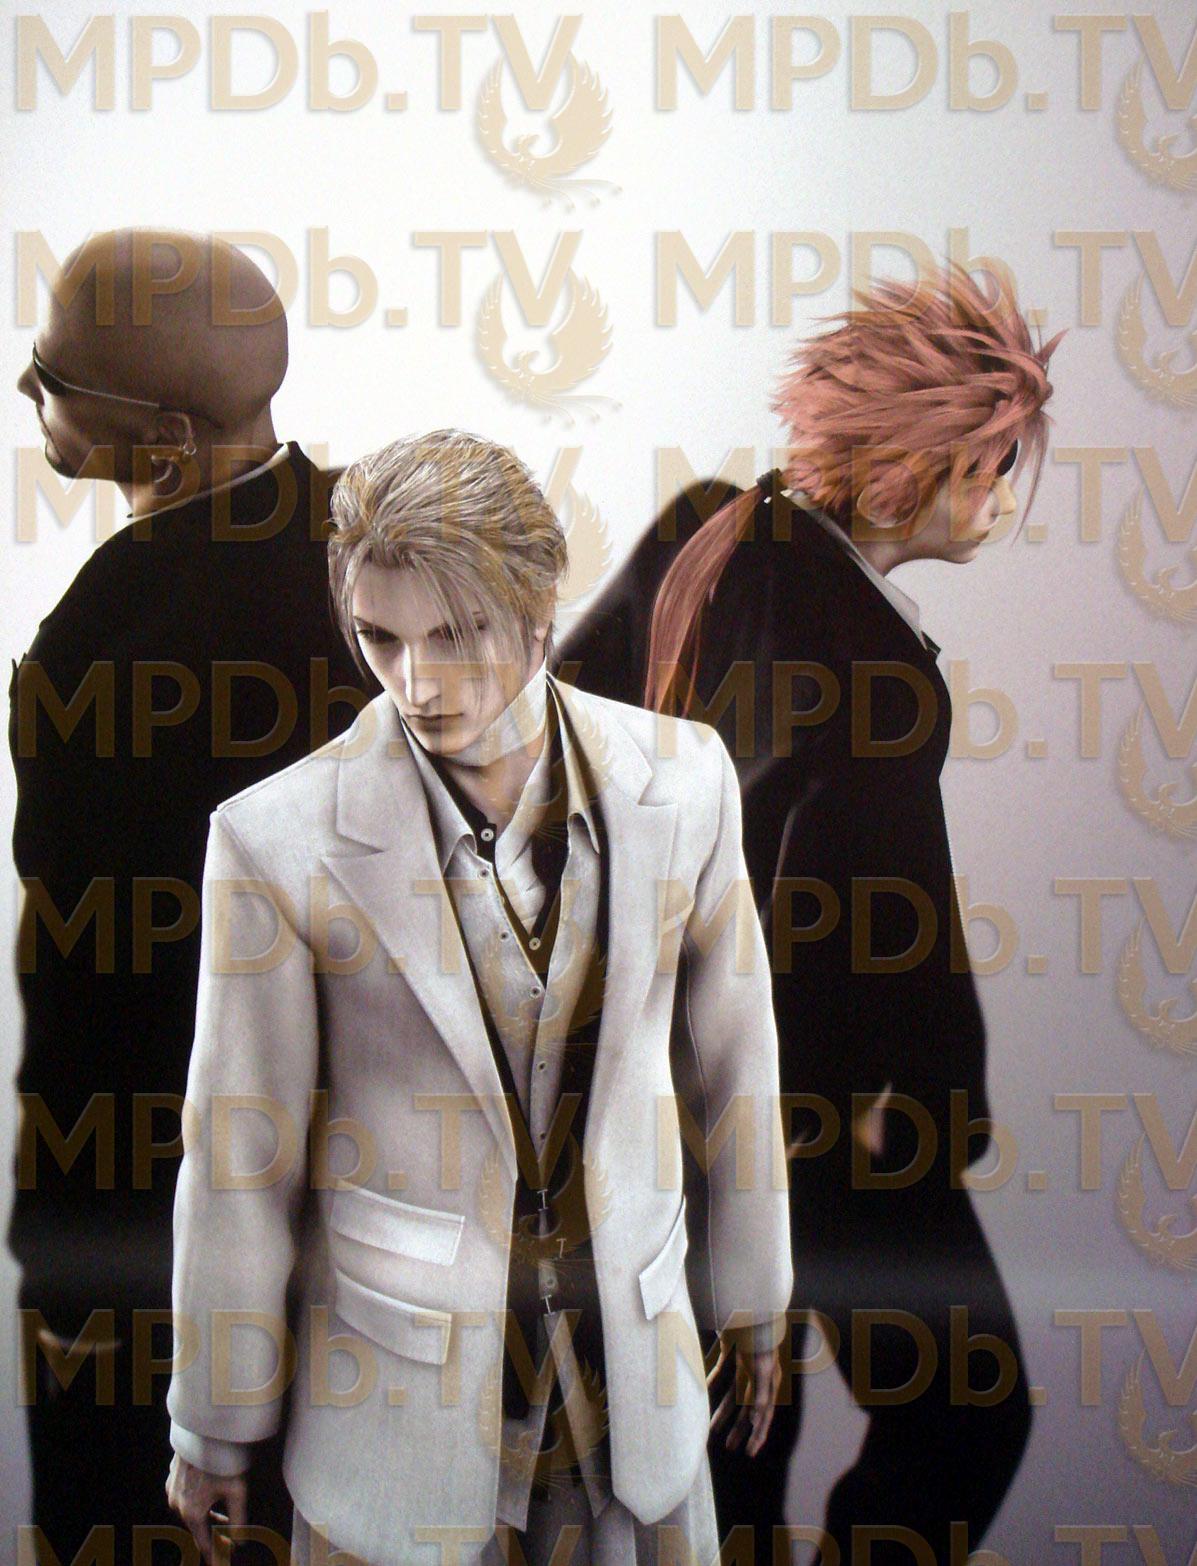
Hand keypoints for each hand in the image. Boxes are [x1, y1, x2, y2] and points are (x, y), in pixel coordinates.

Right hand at [165, 1453, 247, 1563]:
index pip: (203, 1542)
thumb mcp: (237, 1491)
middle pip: (197, 1526)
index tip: (220, 1564)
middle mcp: (177, 1504)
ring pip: (190, 1510)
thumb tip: (239, 1541)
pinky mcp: (172, 1477)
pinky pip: (185, 1496)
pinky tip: (210, 1496)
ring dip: (207, 1516)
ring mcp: (172, 1490)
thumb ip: (238, 1520)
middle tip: (227, 1541)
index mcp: (192, 1512)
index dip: (214, 1554)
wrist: (204, 1431)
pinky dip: (198, 1501)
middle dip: (212, 1534)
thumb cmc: (222, 1460)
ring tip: (222, 1519)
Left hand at [707, 1335, 781, 1457]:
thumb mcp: (763, 1363)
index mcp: (769, 1379)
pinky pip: (721, 1370)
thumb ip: (762, 1389)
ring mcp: (744, 1360)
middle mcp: (758, 1372)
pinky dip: (712, 1382)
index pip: (764, 1414)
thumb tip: (760, 1416)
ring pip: (733, 1392)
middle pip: (748, 1407)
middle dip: (739, 1428)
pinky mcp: (731, 1347)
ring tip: (712, 1430)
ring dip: (723, 1411)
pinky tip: (701, 1392)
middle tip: (728, 1447)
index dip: (758, 1435)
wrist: (749, 1299)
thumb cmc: (757, 1331)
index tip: (750, 1453)